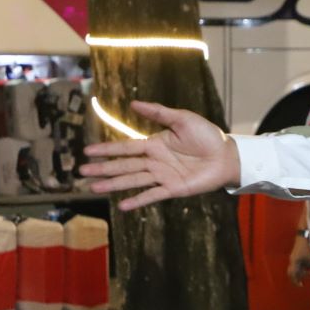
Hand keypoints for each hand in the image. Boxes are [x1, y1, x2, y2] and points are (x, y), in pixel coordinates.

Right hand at [80, 101, 240, 210]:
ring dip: (114, 184)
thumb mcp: (182, 119)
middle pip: (124, 165)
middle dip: (103, 169)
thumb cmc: (207, 135)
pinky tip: (123, 206)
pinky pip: (152, 195)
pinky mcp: (173, 189)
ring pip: (133, 180)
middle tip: (82, 174)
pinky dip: (138, 200)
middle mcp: (155, 161)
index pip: (125, 147)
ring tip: (95, 189)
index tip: (88, 151)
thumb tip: (132, 104)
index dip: (106, 149)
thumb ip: (158, 112)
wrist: (227, 156)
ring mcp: (163, 176)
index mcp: (155, 144)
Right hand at [288, 235, 309, 285]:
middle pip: (292, 272)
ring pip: (295, 268)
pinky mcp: (296, 254)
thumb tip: (309, 271)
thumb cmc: (308, 247)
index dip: (296, 281)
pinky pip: (297, 264)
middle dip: (297, 278)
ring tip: (309, 273)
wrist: (305, 235)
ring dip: (301, 272)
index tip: (301, 285)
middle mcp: (292, 260)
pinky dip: (302, 267)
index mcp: (294, 262)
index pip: (292, 275)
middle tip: (302, 283)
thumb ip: (309, 266)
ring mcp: (293, 257)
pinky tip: (308, 267)